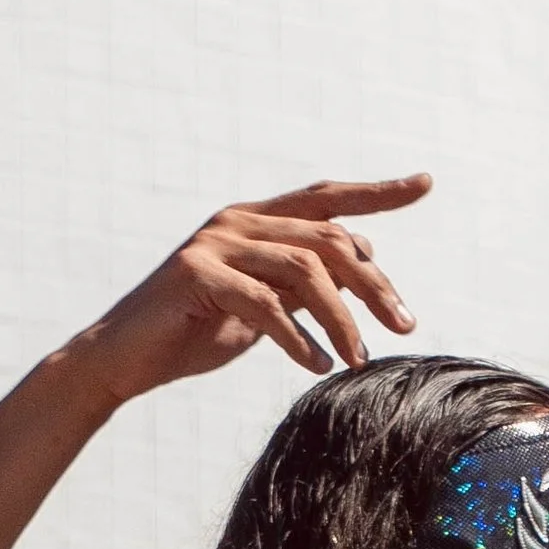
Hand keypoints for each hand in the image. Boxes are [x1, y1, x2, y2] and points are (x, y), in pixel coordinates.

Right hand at [80, 176, 429, 400]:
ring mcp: (214, 242)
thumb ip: (302, 284)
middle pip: (329, 238)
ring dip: (341, 318)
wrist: (124, 360)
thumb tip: (362, 264)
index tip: (424, 183)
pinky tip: (317, 365)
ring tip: (358, 358)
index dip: (376, 190)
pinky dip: (297, 337)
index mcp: (255, 221)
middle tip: (404, 324)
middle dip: (374, 283)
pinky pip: (264, 303)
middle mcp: (237, 220)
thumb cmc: (193, 334)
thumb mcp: (263, 308)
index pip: (326, 198)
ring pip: (304, 269)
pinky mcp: (195, 273)